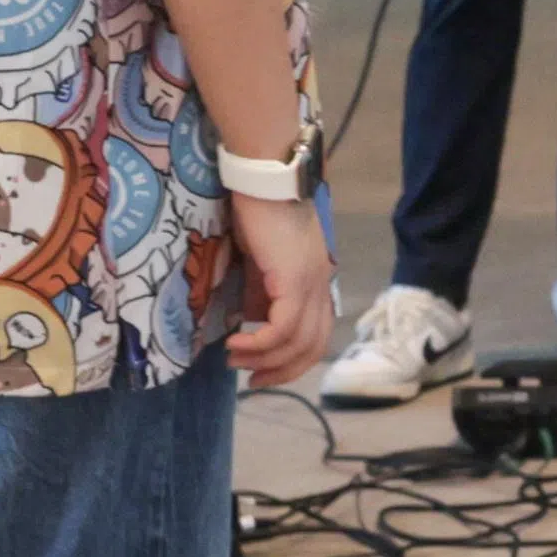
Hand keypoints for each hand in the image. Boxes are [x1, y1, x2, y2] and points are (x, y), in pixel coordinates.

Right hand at [222, 190, 338, 390]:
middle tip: (251, 379)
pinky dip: (260, 344)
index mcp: (316, 281)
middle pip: (313, 347)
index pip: (316, 335)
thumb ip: (262, 288)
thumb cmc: (256, 209)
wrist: (262, 177)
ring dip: (265, 360)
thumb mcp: (260, 259)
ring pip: (298, 342)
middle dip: (281, 371)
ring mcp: (311, 283)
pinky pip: (282, 328)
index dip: (292, 360)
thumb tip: (249, 317)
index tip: (263, 371)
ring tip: (235, 360)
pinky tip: (236, 343)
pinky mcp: (294, 280)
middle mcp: (321, 285)